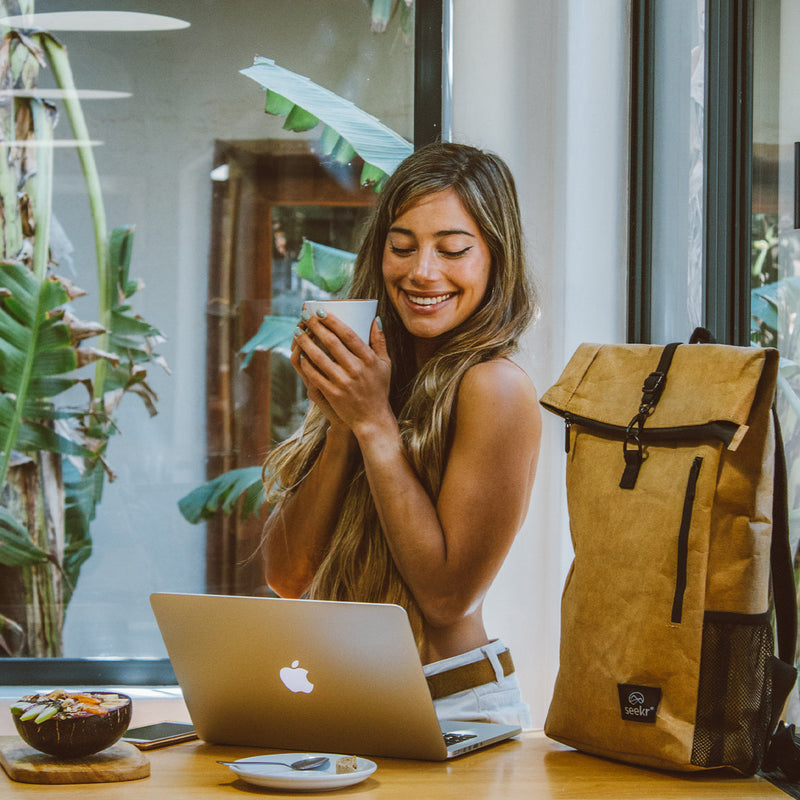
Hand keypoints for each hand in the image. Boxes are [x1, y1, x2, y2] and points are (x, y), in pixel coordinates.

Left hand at [290, 308, 392, 433]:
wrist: (372, 419)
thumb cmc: (378, 389)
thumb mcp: (385, 364)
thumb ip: (380, 341)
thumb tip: (376, 319)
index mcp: (369, 359)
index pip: (348, 334)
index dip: (332, 321)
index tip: (320, 310)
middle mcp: (356, 369)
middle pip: (331, 342)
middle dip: (315, 326)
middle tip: (304, 315)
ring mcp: (343, 382)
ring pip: (319, 357)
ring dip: (305, 342)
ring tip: (297, 331)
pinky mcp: (332, 393)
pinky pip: (314, 375)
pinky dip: (305, 364)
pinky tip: (299, 354)